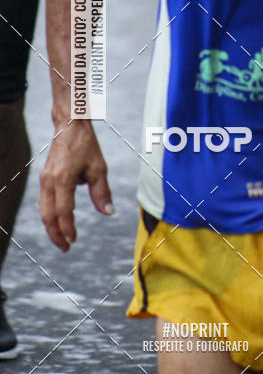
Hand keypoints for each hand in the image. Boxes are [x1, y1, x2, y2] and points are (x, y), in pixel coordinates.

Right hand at [39, 121, 113, 251]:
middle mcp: (49, 181)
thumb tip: (108, 212)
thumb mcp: (99, 168)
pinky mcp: (44, 178)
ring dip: (51, 227)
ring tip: (62, 239)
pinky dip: (49, 215)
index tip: (74, 240)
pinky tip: (58, 221)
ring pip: (43, 210)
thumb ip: (102, 192)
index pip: (63, 211)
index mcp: (63, 179)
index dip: (68, 228)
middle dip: (55, 234)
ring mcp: (44, 179)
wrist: (70, 125)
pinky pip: (43, 202)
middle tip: (66, 248)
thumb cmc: (86, 145)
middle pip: (48, 215)